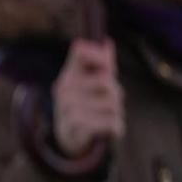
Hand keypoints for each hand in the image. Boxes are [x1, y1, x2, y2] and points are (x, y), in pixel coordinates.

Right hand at [50, 38, 123, 157]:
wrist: (68, 138)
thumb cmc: (83, 105)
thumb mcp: (87, 84)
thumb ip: (99, 64)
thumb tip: (106, 42)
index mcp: (68, 75)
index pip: (82, 53)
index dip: (99, 56)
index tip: (109, 68)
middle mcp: (65, 89)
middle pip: (107, 82)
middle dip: (116, 93)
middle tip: (110, 102)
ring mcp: (69, 108)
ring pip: (113, 104)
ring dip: (116, 113)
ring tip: (105, 117)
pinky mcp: (78, 128)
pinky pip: (113, 123)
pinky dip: (116, 128)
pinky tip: (107, 130)